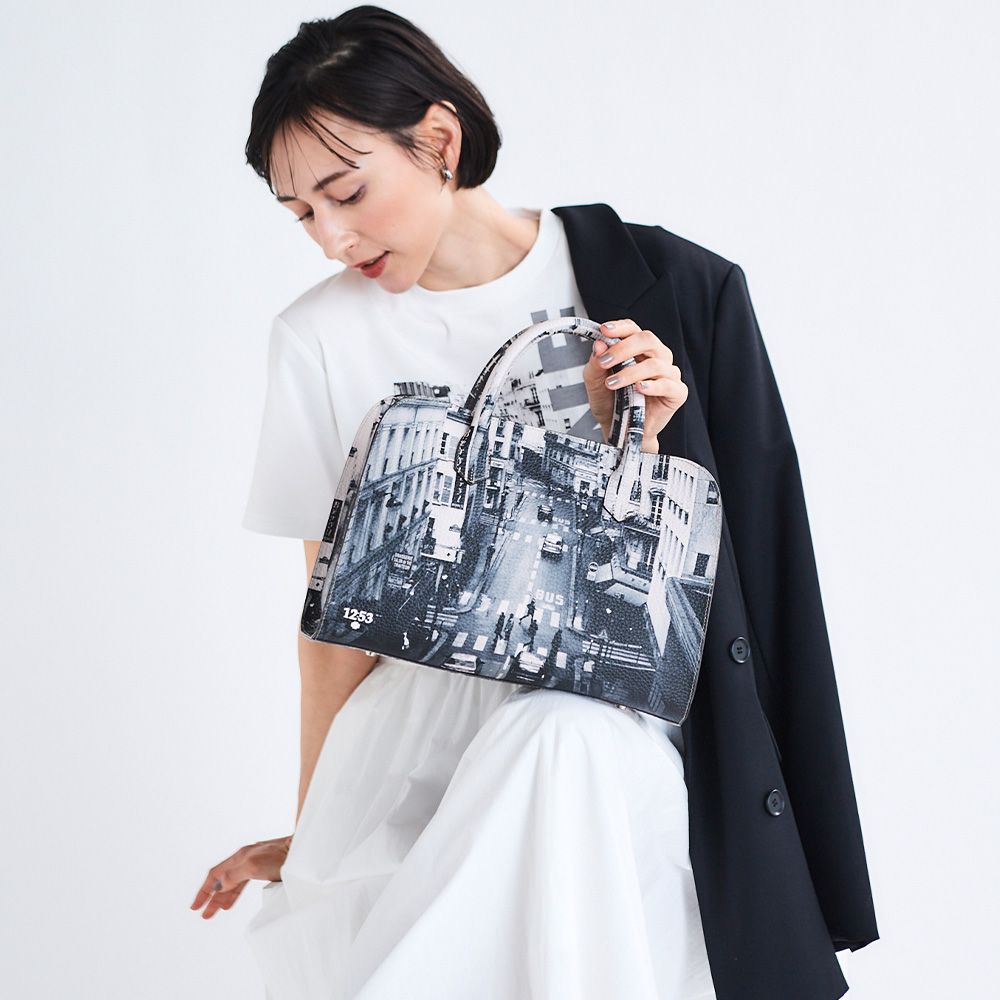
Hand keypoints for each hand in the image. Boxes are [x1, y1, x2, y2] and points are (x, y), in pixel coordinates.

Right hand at [189, 834, 291, 918]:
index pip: (215, 875)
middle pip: (223, 879)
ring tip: (217, 910)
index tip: (195, 907)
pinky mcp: (266, 867)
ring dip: (223, 897)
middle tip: (205, 914)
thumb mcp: (253, 867)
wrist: (303, 849)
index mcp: (240, 856)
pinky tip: (233, 899)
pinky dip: (235, 893)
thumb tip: (217, 887)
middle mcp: (245, 857)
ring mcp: (256, 862)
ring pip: (233, 882)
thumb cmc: (281, 856)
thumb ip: (233, 876)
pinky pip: (244, 882)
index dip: (204, 891)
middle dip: (212, 897)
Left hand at [582, 320, 688, 452]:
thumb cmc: (611, 402)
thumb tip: (599, 344)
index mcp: (638, 349)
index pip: (633, 329)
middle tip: (605, 361)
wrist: (619, 430)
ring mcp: (669, 374)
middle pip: (647, 339)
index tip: (604, 331)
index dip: (620, 328)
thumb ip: (595, 363)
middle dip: (623, 348)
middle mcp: (657, 357)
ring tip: (612, 384)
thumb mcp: (595, 382)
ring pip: (654, 363)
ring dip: (630, 372)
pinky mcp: (677, 393)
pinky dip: (652, 386)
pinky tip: (639, 389)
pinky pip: (668, 385)